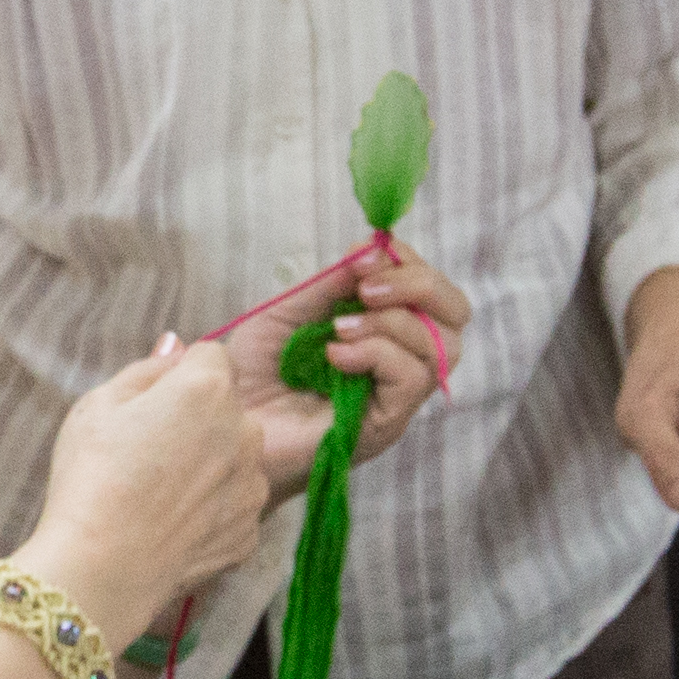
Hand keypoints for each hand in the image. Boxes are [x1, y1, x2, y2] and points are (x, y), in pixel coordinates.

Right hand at [21, 334, 275, 634]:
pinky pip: (232, 508)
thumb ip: (147, 369)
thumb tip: (176, 348)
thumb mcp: (98, 404)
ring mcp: (253, 486)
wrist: (101, 567)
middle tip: (149, 451)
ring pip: (235, 460)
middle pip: (228, 410)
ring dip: (210, 466)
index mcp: (208, 390)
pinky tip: (170, 525)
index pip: (211, 357)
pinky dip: (210, 513)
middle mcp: (246, 432)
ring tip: (158, 494)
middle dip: (199, 421)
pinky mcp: (249, 532)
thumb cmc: (92, 478)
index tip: (151, 404)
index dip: (179, 376)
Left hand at [257, 240, 468, 473]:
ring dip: (391, 322)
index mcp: (383, 328)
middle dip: (419, 285)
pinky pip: (412, 378)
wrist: (224, 428)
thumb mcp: (287, 312)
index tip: (360, 257)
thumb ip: (329, 284)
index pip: (429, 288)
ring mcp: (396, 396)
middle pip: (455, 313)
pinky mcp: (386, 424)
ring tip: (340, 328)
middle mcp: (400, 361)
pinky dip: (376, 353)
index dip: (405, 263)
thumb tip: (370, 250)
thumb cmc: (253, 375)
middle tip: (366, 289)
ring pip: (440, 347)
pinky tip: (336, 356)